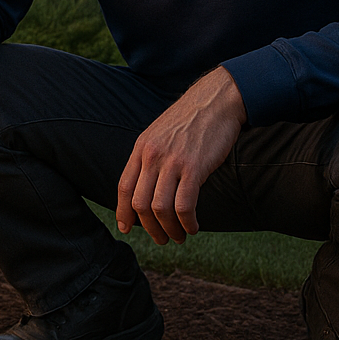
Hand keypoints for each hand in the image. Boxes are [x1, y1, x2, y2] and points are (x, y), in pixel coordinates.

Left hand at [117, 67, 246, 243]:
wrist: (216, 101)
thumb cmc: (191, 120)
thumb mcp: (160, 134)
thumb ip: (150, 158)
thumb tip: (146, 186)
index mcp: (141, 148)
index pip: (124, 187)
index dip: (122, 211)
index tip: (126, 228)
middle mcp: (152, 156)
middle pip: (140, 203)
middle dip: (149, 228)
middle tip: (161, 239)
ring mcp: (172, 162)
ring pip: (160, 208)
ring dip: (168, 230)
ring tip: (178, 237)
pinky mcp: (194, 167)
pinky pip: (184, 205)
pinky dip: (186, 222)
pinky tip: (193, 227)